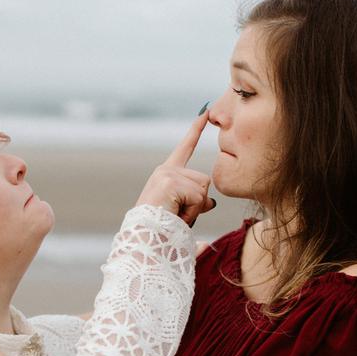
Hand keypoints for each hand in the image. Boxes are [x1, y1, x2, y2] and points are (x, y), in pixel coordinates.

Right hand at [136, 111, 215, 225]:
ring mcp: (167, 174)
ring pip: (203, 190)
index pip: (186, 148)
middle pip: (204, 180)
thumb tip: (212, 202)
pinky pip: (199, 198)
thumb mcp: (183, 214)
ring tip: (175, 218)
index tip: (205, 111)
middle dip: (199, 204)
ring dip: (195, 210)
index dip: (196, 129)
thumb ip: (198, 204)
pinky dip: (192, 213)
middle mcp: (165, 170)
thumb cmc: (161, 235)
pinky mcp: (170, 182)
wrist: (144, 244)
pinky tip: (175, 217)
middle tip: (178, 217)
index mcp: (167, 175)